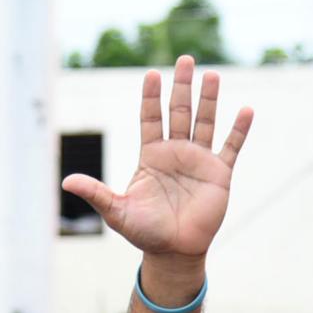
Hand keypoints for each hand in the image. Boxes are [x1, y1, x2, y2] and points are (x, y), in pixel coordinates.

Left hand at [61, 56, 252, 267]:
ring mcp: (199, 161)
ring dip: (209, 99)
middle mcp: (176, 152)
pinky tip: (246, 110)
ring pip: (205, 122)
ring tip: (212, 75)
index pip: (150, 118)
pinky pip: (231, 147)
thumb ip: (95, 193)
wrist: (174, 253)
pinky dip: (239, 130)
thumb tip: (66, 182)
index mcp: (152, 156)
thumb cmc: (144, 233)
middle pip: (179, 112)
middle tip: (185, 60)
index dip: (151, 97)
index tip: (152, 75)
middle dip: (182, 86)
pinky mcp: (219, 174)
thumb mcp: (117, 211)